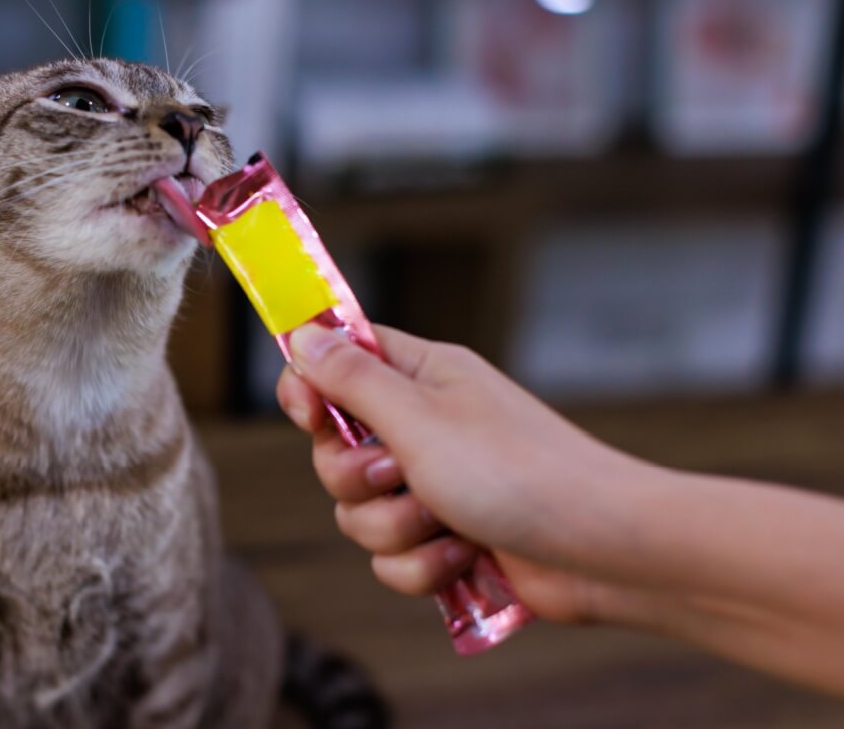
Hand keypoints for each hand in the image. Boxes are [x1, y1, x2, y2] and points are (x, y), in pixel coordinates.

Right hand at [276, 324, 660, 624]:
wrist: (600, 549)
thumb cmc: (517, 470)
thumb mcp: (419, 418)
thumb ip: (351, 379)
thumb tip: (301, 336)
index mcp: (420, 377)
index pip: (339, 361)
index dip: (310, 387)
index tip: (308, 415)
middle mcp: (424, 426)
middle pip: (335, 450)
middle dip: (356, 480)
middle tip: (399, 476)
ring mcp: (435, 484)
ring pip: (359, 513)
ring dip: (396, 528)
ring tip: (447, 522)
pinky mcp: (447, 538)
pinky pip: (392, 558)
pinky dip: (422, 565)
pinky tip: (464, 557)